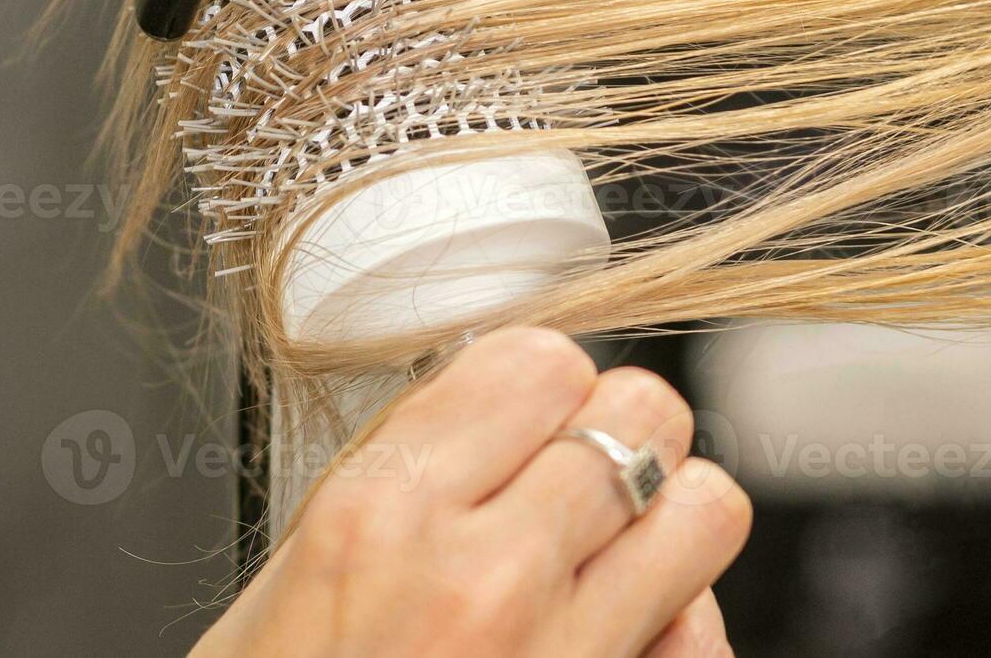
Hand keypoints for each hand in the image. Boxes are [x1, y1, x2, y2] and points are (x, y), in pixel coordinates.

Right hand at [191, 327, 750, 657]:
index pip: (538, 362)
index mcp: (378, 519)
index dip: (541, 388)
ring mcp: (562, 657)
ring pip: (707, 506)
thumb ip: (390, 494)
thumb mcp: (282, 597)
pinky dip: (682, 629)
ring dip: (667, 521)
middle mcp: (483, 577)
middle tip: (575, 485)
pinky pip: (706, 636)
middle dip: (617, 439)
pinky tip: (626, 645)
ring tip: (612, 554)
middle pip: (644, 414)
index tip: (522, 421)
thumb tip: (483, 424)